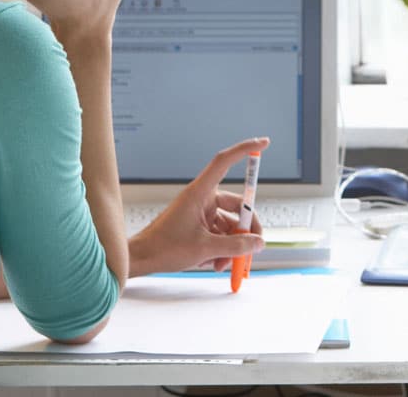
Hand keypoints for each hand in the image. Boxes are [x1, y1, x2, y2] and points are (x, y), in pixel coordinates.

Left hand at [128, 137, 269, 276]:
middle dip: (246, 228)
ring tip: (223, 264)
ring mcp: (200, 212)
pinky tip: (215, 263)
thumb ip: (236, 245)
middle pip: (236, 205)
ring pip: (228, 224)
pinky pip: (219, 233)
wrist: (143, 258)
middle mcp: (201, 198)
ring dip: (232, 245)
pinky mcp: (198, 225)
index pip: (224, 162)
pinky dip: (222, 248)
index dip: (244, 150)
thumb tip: (258, 242)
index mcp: (200, 192)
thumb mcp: (206, 248)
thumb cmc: (165, 247)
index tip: (263, 142)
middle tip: (254, 247)